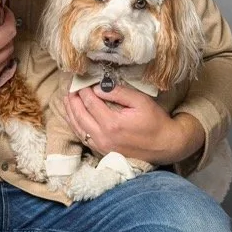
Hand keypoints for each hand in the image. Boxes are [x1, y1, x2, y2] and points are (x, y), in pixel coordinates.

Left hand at [63, 85, 203, 163]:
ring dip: (70, 113)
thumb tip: (98, 87)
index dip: (83, 90)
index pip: (90, 102)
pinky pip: (83, 137)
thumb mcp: (141, 102)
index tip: (80, 80)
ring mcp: (101, 146)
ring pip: (78, 128)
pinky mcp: (102, 151)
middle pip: (79, 115)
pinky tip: (73, 117)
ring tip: (66, 99)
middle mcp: (103, 136)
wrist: (165, 146)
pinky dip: (75, 126)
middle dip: (72, 100)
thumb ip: (119, 93)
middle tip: (69, 87)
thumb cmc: (155, 122)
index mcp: (112, 123)